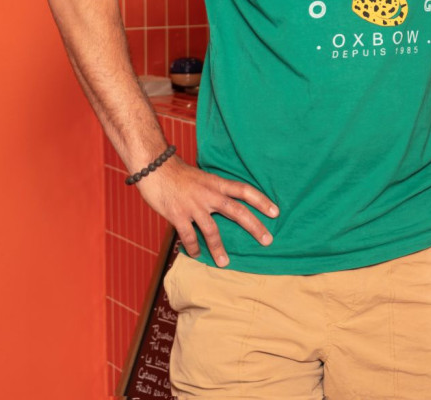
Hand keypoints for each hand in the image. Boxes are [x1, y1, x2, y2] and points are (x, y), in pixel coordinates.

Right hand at [137, 158, 278, 266]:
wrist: (155, 168)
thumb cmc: (179, 174)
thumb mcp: (203, 178)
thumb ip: (215, 191)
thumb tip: (226, 205)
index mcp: (217, 184)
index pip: (245, 190)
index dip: (261, 200)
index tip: (276, 212)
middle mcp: (209, 194)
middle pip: (237, 211)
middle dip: (254, 226)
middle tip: (268, 240)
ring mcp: (193, 205)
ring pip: (212, 230)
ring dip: (219, 248)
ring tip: (225, 263)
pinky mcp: (177, 215)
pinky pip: (188, 235)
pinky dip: (193, 247)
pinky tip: (197, 255)